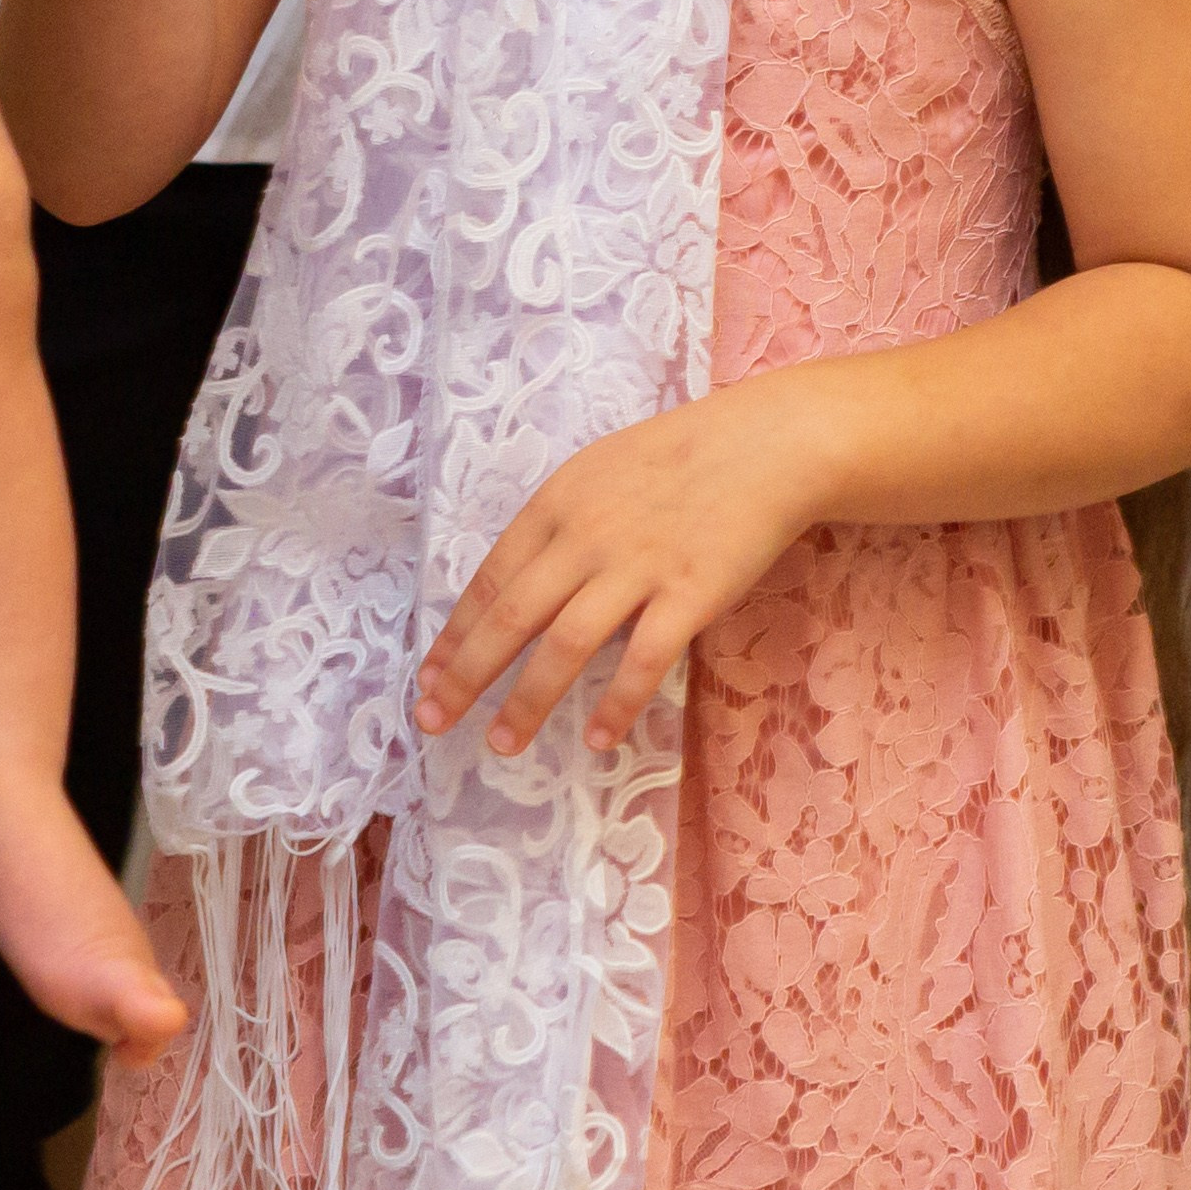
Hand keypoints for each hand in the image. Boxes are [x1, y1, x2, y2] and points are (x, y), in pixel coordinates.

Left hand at [414, 381, 828, 757]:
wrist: (762, 446)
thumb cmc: (677, 458)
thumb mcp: (596, 473)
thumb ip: (559, 526)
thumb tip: (520, 586)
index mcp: (556, 504)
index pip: (492, 578)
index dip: (456, 631)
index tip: (428, 674)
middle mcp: (586, 537)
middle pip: (513, 616)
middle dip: (466, 674)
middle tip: (432, 720)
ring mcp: (638, 567)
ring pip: (567, 645)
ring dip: (528, 700)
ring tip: (502, 743)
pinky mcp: (689, 595)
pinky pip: (644, 661)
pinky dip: (616, 703)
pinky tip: (597, 739)